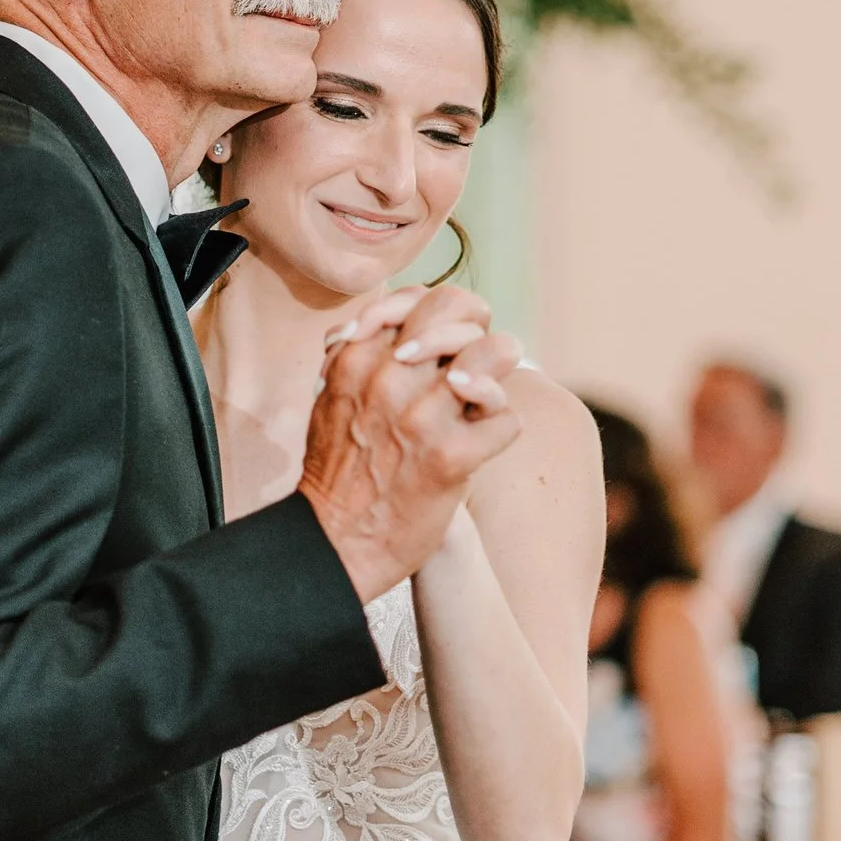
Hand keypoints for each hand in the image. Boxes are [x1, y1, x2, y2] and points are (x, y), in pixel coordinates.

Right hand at [299, 285, 520, 603]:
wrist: (333, 543)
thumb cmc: (337, 471)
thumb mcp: (334, 396)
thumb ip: (361, 355)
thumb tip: (387, 322)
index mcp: (358, 357)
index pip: (423, 297)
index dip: (447, 315)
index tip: (447, 344)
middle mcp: (389, 376)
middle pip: (462, 310)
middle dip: (479, 331)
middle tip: (478, 363)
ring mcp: (422, 415)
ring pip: (496, 353)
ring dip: (499, 374)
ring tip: (484, 398)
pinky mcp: (450, 457)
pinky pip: (506, 417)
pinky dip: (502, 428)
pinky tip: (484, 442)